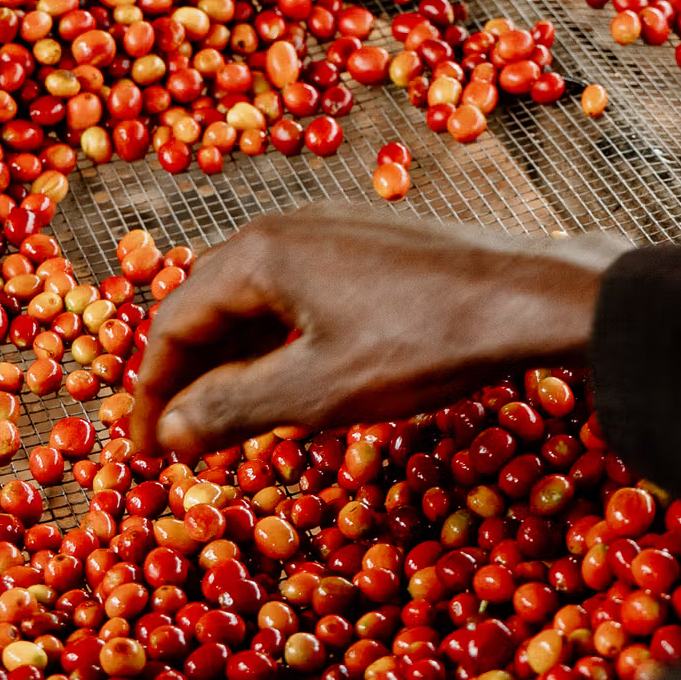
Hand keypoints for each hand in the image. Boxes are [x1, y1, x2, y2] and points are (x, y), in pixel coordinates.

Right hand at [130, 206, 627, 455]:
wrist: (534, 298)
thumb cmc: (427, 342)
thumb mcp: (320, 391)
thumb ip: (234, 409)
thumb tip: (170, 432)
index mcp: (261, 252)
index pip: (175, 323)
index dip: (152, 393)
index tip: (146, 451)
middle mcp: (289, 227)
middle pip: (211, 307)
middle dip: (190, 379)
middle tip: (178, 444)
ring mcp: (336, 231)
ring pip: (259, 302)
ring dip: (237, 365)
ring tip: (228, 426)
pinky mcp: (374, 246)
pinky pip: (302, 295)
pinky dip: (282, 344)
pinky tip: (293, 385)